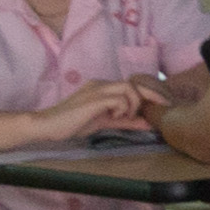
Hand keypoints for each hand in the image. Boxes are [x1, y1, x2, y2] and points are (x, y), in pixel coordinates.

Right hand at [32, 77, 154, 144]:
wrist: (47, 126)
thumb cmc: (72, 124)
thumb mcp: (104, 122)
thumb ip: (125, 122)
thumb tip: (147, 124)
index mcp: (103, 87)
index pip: (133, 85)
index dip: (149, 94)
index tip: (162, 106)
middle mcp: (101, 84)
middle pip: (134, 83)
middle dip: (151, 95)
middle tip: (161, 109)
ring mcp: (96, 89)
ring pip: (128, 88)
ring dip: (132, 104)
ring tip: (124, 117)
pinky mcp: (93, 99)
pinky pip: (118, 98)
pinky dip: (122, 108)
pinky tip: (114, 117)